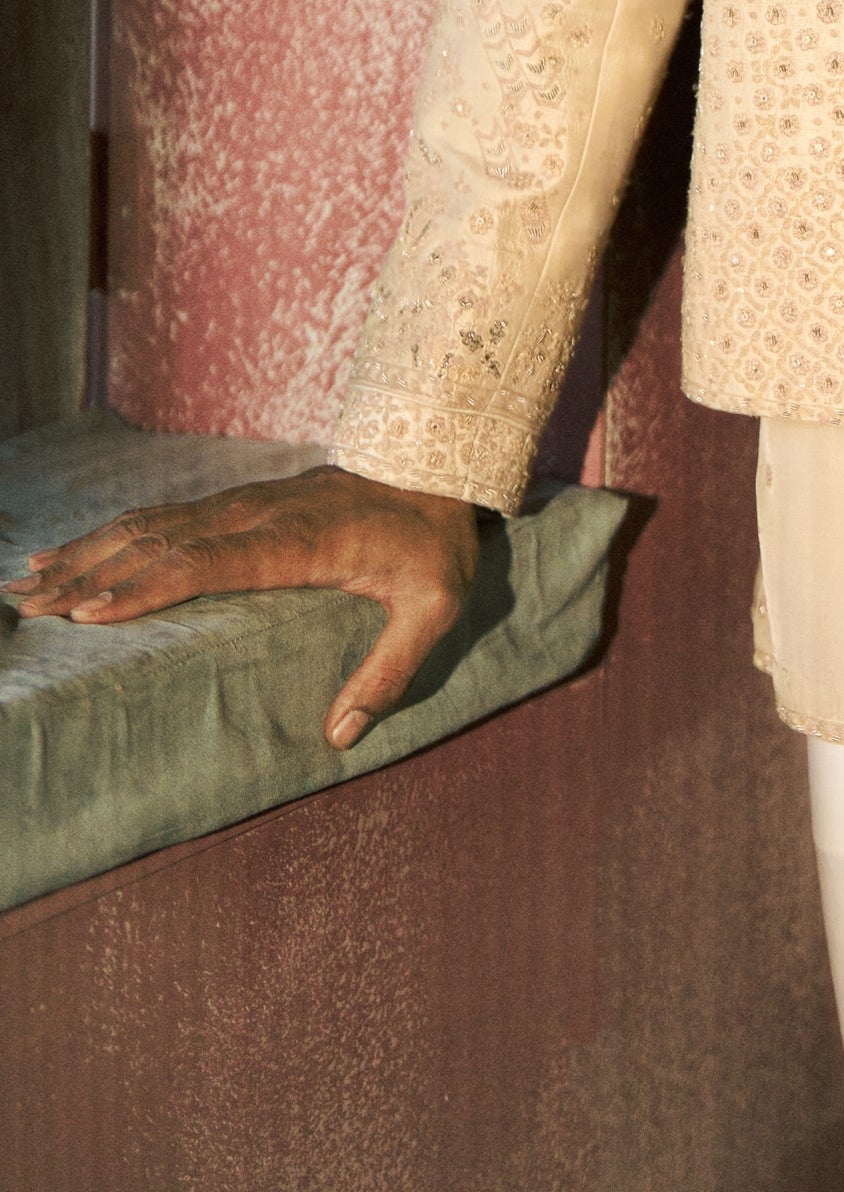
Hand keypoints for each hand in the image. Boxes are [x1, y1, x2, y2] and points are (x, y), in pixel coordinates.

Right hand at [4, 465, 482, 751]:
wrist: (444, 464)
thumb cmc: (437, 543)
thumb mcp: (435, 607)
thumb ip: (392, 670)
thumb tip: (341, 736)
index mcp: (299, 543)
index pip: (209, 564)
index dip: (148, 587)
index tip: (90, 612)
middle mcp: (262, 515)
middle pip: (162, 541)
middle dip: (92, 572)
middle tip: (30, 604)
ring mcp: (251, 501)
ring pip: (156, 523)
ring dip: (92, 548)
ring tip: (30, 577)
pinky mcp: (247, 498)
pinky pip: (171, 514)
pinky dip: (118, 531)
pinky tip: (84, 546)